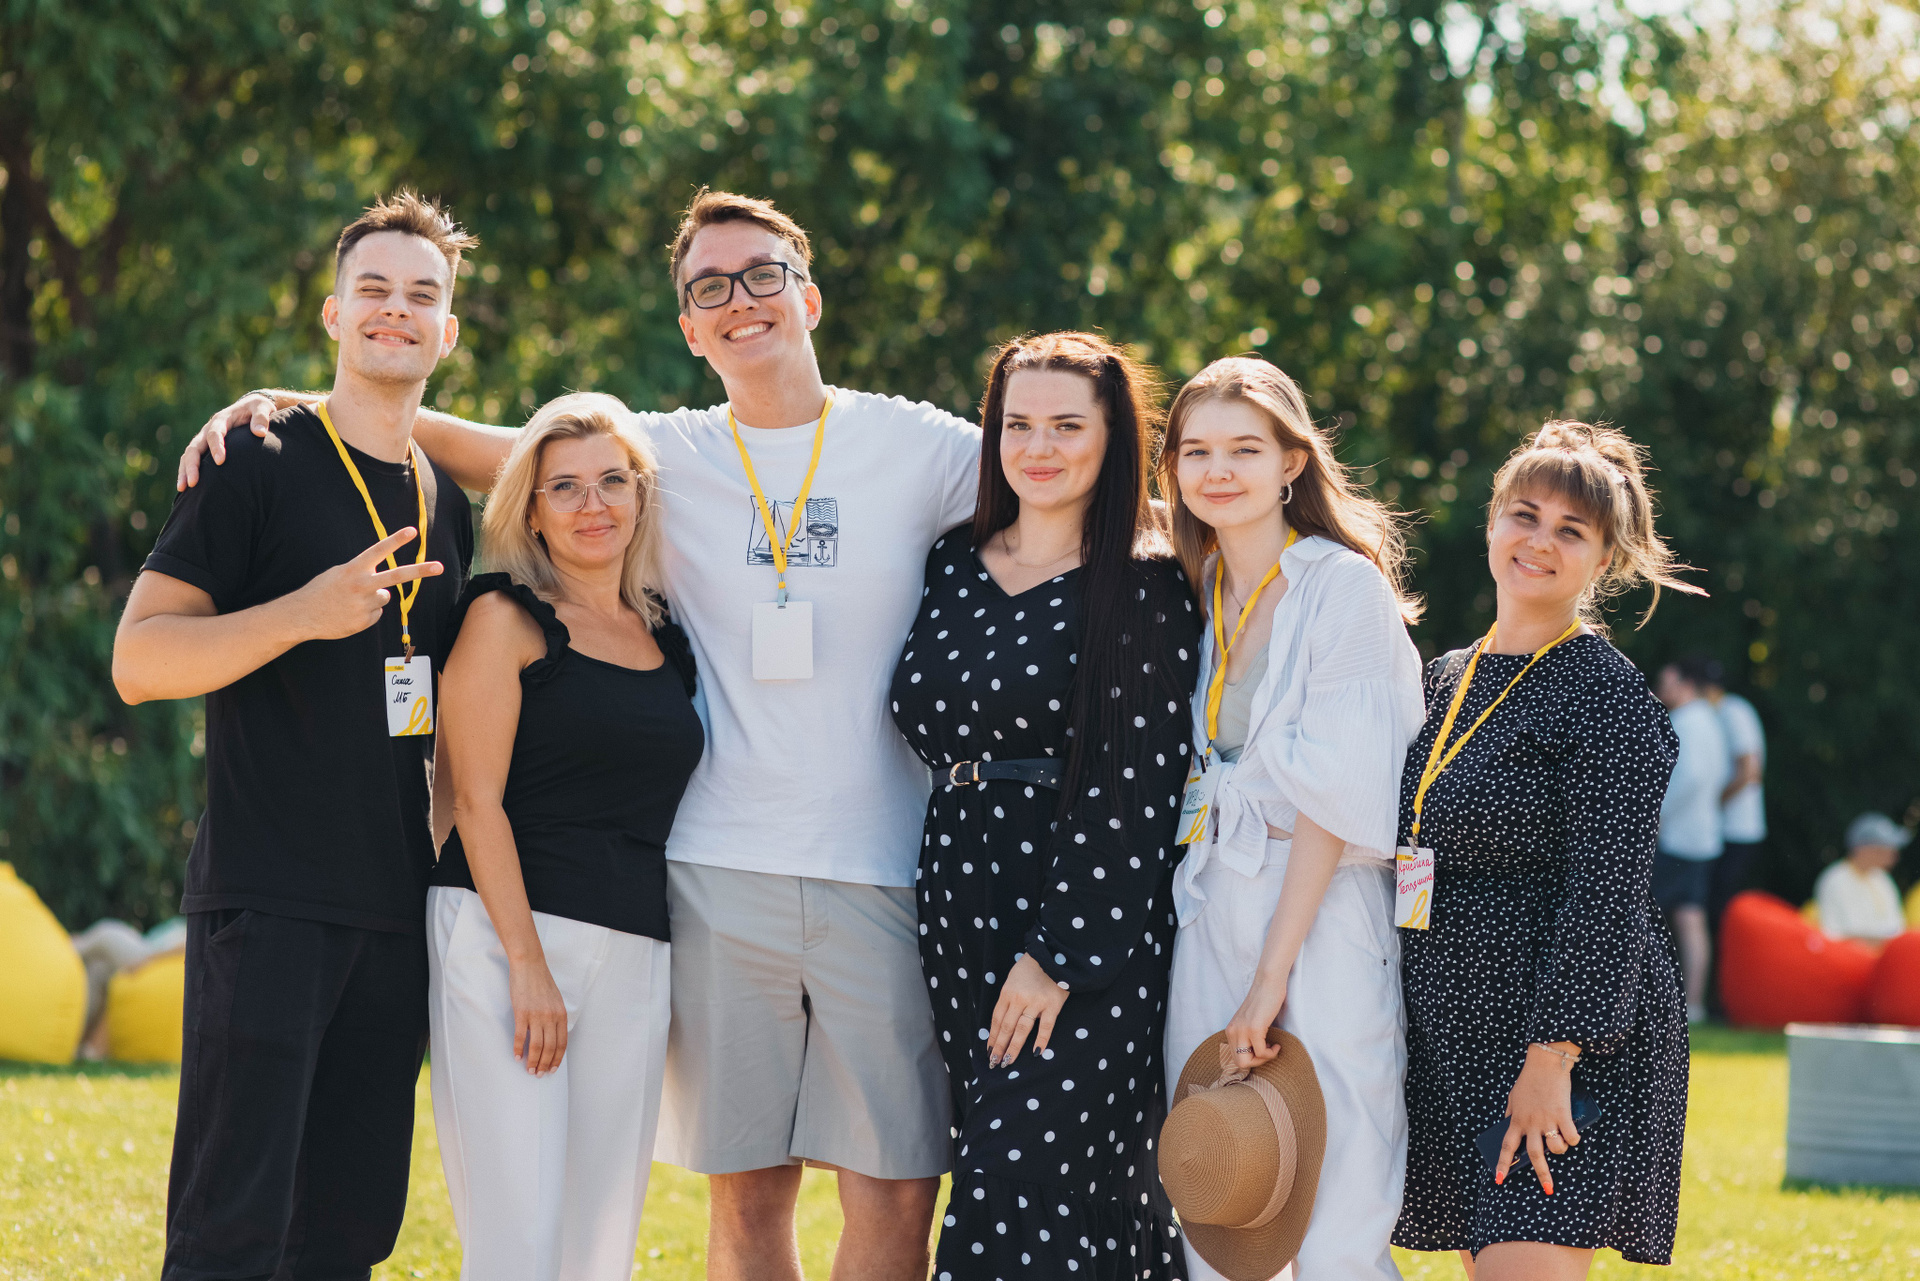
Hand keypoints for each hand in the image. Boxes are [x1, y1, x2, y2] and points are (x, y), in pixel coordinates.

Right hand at [178, 392, 277, 489]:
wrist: (251, 407)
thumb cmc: (259, 408)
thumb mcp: (263, 408)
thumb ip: (262, 417)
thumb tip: (260, 433)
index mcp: (223, 419)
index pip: (215, 433)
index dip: (216, 446)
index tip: (221, 461)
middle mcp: (209, 429)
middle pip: (195, 446)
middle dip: (193, 465)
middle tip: (194, 482)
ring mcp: (205, 438)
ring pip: (189, 454)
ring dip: (185, 471)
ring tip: (183, 488)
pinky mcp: (205, 447)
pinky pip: (192, 459)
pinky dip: (187, 471)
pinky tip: (186, 487)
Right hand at [282, 527, 442, 641]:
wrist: (302, 615)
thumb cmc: (320, 591)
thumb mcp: (337, 574)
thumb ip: (361, 574)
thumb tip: (384, 586)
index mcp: (353, 569)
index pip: (378, 551)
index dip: (396, 540)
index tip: (413, 531)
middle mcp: (362, 585)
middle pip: (397, 576)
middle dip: (420, 571)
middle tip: (440, 567)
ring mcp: (364, 604)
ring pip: (384, 597)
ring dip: (373, 599)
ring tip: (351, 602)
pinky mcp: (365, 620)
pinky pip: (376, 614)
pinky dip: (367, 614)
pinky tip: (349, 613)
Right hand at [508, 956, 568, 1074]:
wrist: (529, 965)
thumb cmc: (541, 982)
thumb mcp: (556, 1000)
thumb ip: (556, 1017)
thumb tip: (554, 1036)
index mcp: (561, 1014)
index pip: (562, 1043)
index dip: (557, 1059)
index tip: (552, 1069)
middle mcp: (551, 1016)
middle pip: (549, 1047)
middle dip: (545, 1064)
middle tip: (539, 1075)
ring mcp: (536, 1015)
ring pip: (536, 1045)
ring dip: (533, 1061)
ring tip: (529, 1070)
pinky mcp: (521, 1013)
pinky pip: (520, 1036)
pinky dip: (518, 1049)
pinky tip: (517, 1057)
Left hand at [986, 953, 1067, 1067]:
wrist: (1053, 954)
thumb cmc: (1031, 967)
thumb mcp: (1012, 979)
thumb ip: (1008, 999)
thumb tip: (1002, 1023)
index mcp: (1007, 992)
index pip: (997, 1019)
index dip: (993, 1037)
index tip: (989, 1051)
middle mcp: (1019, 999)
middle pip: (1006, 1027)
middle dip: (999, 1047)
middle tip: (994, 1063)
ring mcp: (1036, 1003)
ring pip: (1022, 1030)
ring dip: (1014, 1047)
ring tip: (1007, 1062)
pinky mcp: (1052, 1005)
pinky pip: (1045, 1026)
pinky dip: (1041, 1040)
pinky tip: (1035, 1054)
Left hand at [1224, 967, 1288, 1069]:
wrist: (1269, 983)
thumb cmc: (1264, 1002)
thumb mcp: (1250, 1021)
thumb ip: (1247, 1035)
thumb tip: (1254, 1055)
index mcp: (1230, 1030)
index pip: (1235, 1058)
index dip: (1251, 1059)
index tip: (1262, 1050)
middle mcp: (1232, 1031)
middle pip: (1239, 1063)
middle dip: (1257, 1062)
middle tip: (1268, 1051)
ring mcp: (1242, 1030)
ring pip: (1247, 1062)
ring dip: (1264, 1059)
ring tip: (1273, 1047)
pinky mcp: (1254, 1028)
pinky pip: (1262, 1052)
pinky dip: (1271, 1053)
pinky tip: (1277, 1045)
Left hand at [1495, 1042, 1581, 1192]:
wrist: (1545, 1062)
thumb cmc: (1529, 1080)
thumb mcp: (1514, 1097)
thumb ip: (1511, 1113)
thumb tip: (1507, 1124)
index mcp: (1516, 1119)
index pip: (1507, 1146)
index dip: (1503, 1164)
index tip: (1498, 1179)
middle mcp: (1530, 1123)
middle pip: (1534, 1155)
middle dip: (1542, 1174)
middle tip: (1548, 1189)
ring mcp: (1547, 1119)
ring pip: (1555, 1148)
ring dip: (1561, 1150)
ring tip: (1562, 1143)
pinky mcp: (1563, 1114)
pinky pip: (1571, 1137)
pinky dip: (1574, 1139)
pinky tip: (1573, 1134)